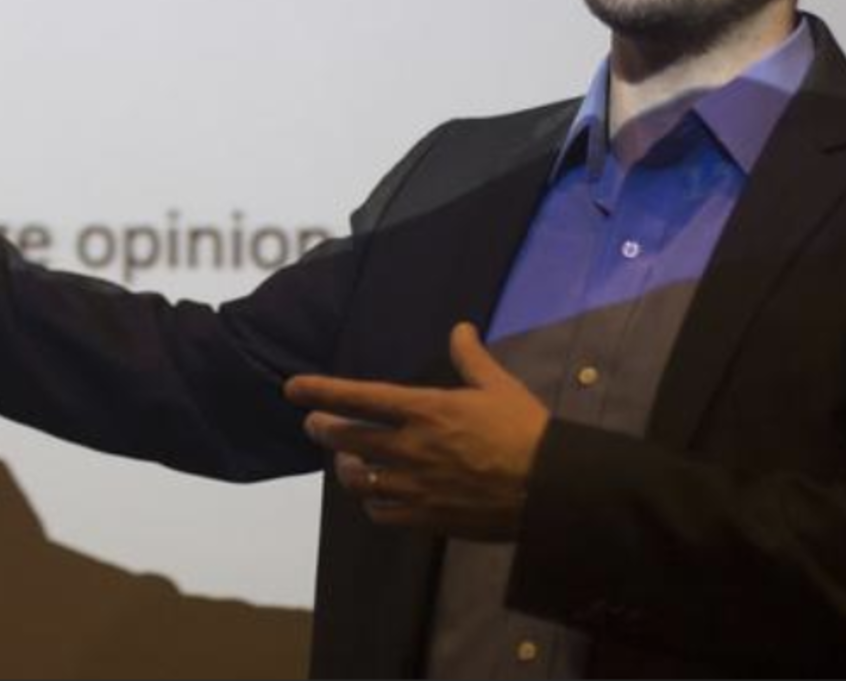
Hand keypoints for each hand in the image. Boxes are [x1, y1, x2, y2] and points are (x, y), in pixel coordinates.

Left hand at [285, 323, 547, 539]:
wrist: (553, 487)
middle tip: (315, 425)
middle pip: (345, 439)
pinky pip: (382, 513)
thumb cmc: (527, 431)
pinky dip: (372, 502)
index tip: (292, 388)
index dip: (319, 391)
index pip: (357, 397)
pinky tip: (376, 495)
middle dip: (322, 429)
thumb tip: (461, 328)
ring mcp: (416, 485)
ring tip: (346, 461)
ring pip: (357, 480)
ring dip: (345, 468)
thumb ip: (471, 357)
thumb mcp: (499, 385)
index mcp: (425, 410)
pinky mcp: (428, 517)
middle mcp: (411, 447)